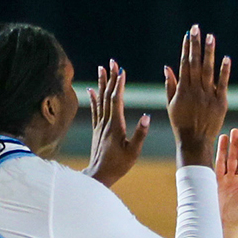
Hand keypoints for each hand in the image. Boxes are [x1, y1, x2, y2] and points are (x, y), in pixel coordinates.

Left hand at [84, 60, 148, 187]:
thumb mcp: (133, 152)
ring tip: (101, 68)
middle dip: (111, 78)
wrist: (99, 175)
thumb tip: (146, 117)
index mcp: (116, 126)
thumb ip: (139, 134)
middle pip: (108, 95)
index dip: (119, 85)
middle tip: (112, 62)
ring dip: (102, 83)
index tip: (121, 70)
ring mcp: (100, 125)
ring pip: (100, 100)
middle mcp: (106, 122)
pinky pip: (94, 110)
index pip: (117, 100)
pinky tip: (91, 89)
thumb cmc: (118, 165)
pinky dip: (93, 98)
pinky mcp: (96, 130)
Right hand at [163, 25, 229, 167]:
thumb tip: (167, 66)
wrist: (195, 142)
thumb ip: (170, 85)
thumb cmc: (181, 124)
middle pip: (194, 63)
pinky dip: (224, 71)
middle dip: (195, 45)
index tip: (187, 35)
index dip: (185, 49)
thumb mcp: (171, 105)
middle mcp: (195, 91)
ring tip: (210, 37)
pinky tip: (226, 58)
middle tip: (197, 28)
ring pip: (208, 70)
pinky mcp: (220, 102)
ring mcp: (208, 96)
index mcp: (182, 90)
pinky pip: (222, 84)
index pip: (184, 65)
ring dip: (209, 53)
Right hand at [215, 129, 237, 228]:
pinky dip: (215, 156)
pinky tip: (216, 147)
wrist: (224, 225)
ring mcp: (222, 180)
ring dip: (225, 147)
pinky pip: (215, 167)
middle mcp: (233, 179)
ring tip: (226, 134)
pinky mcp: (213, 183)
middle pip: (235, 157)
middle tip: (236, 130)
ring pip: (224, 160)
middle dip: (235, 144)